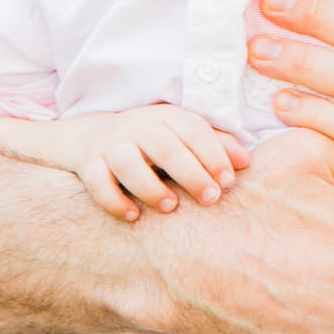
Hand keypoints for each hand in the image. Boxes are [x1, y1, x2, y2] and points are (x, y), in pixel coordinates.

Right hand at [0, 105, 251, 221]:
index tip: (229, 180)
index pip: (193, 129)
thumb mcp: (180, 136)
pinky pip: (97, 181)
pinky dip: (113, 200)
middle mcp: (137, 126)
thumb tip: (246, 162)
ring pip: (127, 162)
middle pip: (165, 146)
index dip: (213, 153)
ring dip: (149, 185)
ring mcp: (110, 144)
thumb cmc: (149, 142)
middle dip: (190, 172)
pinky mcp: (87, 163)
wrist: (88, 137)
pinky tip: (132, 216)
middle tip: (211, 199)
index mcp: (165, 117)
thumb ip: (214, 145)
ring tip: (169, 207)